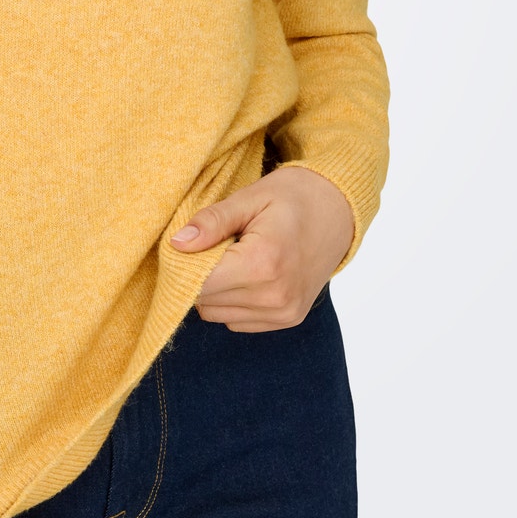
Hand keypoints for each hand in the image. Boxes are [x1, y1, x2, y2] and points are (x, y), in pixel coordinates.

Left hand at [170, 165, 354, 330]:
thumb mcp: (249, 198)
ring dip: (215, 289)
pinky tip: (246, 273)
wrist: (339, 211)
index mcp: (263, 264)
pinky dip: (232, 300)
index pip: (198, 283)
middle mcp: (274, 297)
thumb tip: (177, 244)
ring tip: (234, 257)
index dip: (184, 264)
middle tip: (214, 245)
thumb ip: (212, 222)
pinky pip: (237, 320)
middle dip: (198, 275)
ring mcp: (283, 312)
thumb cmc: (293, 197)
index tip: (188, 244)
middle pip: (204, 301)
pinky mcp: (287, 319)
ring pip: (217, 314)